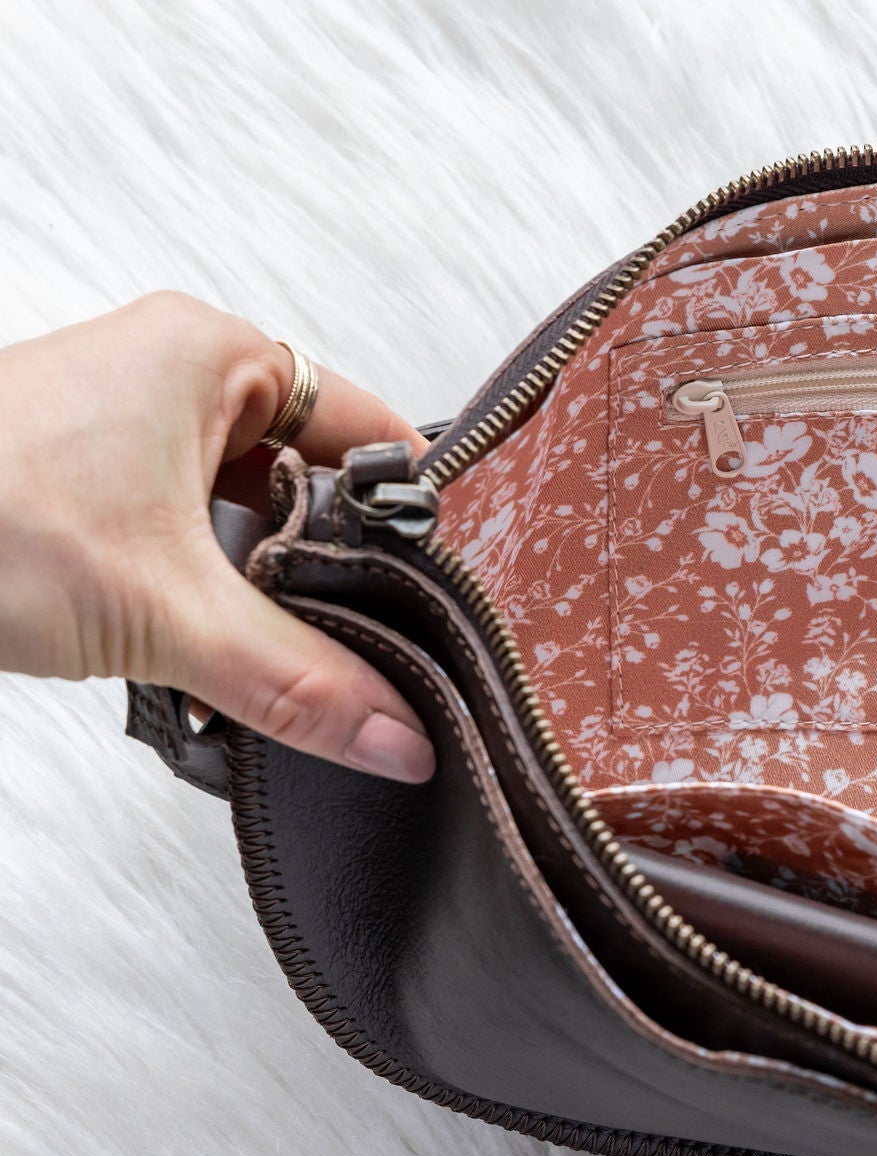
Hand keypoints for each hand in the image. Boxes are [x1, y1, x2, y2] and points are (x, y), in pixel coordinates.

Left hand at [0, 293, 434, 781]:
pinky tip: (197, 648)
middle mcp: (174, 374)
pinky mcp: (85, 480)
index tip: (446, 588)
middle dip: (331, 565)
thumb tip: (400, 737)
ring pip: (247, 514)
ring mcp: (124, 426)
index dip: (416, 510)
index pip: (373, 427)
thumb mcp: (165, 611)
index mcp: (213, 352)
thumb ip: (298, 680)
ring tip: (264, 645)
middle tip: (355, 637)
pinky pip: (187, 534)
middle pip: (314, 477)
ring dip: (259, 586)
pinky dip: (202, 591)